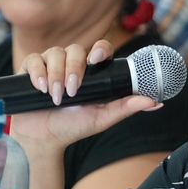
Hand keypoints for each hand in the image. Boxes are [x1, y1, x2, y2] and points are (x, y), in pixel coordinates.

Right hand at [9, 40, 159, 152]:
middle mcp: (71, 64)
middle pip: (75, 50)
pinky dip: (37, 72)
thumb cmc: (74, 127)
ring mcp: (50, 65)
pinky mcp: (31, 69)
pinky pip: (34, 59)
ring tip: (55, 96)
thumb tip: (156, 102)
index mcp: (91, 72)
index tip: (97, 58)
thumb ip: (126, 108)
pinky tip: (40, 87)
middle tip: (71, 91)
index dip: (100, 48)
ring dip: (55, 74)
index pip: (99, 49)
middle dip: (73, 69)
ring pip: (54, 53)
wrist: (44, 140)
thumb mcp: (102, 118)